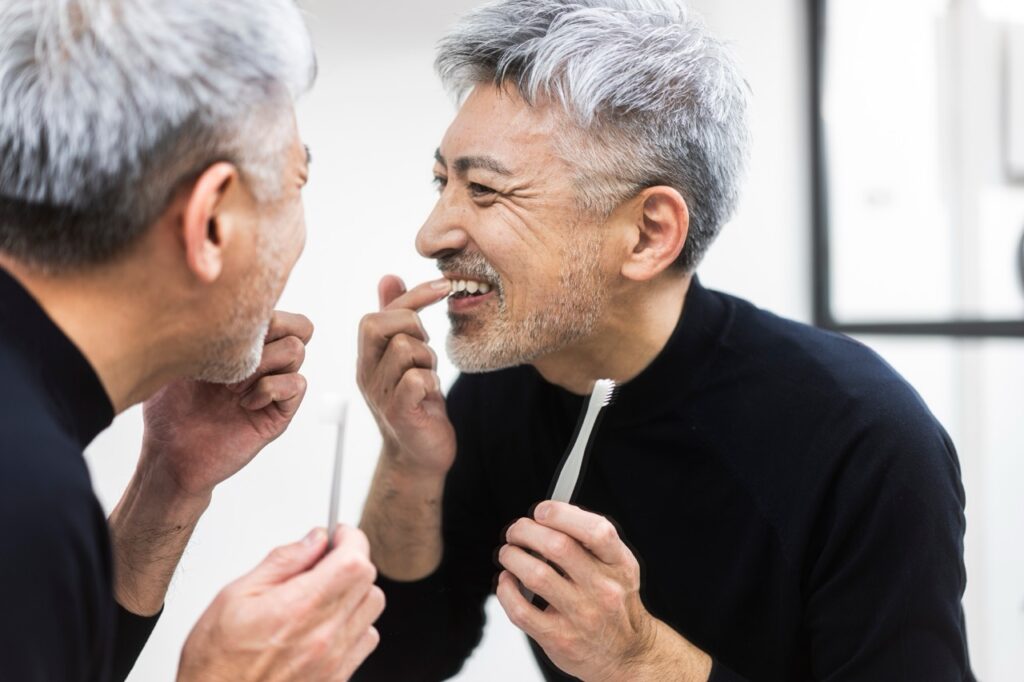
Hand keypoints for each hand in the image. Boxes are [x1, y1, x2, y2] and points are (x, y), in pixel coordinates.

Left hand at [141, 311, 313, 499]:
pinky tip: (243, 403)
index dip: (261, 309)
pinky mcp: (279, 412)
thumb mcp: (177, 357)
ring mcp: (272, 385)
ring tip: (234, 384)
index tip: (229, 323)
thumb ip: (201, 327)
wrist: (170, 455)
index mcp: (242, 343)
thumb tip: (210, 295)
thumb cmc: (168, 409)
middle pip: (298, 325)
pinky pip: (297, 384)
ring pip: (297, 350)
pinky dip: (271, 389)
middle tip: (240, 350)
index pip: (275, 309)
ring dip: (266, 362)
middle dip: (271, 331)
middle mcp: (263, 361)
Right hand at [178, 526, 384, 681]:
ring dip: (354, 591)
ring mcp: (334, 659)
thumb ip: (282, 561)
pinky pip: (366, 639)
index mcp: (299, 608)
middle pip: (368, 580)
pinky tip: (327, 622)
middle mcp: (324, 635)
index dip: (351, 538)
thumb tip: (313, 540)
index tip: (338, 534)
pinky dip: (355, 623)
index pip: (354, 560)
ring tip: (324, 593)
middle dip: (351, 560)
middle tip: (325, 560)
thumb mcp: (235, 595)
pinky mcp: (338, 677)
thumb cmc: (217, 660)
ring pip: (371, 608)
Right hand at [357, 275, 452, 476]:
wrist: (420, 455)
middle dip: (414, 325)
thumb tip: (388, 277)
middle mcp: (367, 373)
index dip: (412, 295)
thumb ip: (396, 318)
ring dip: (427, 357)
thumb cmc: (417, 401)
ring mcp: (380, 394)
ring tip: (428, 376)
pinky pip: (415, 379)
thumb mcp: (407, 356)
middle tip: (427, 347)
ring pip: (404, 348)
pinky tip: (432, 394)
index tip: (443, 287)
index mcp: (368, 357)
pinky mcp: (399, 414)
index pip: (379, 314)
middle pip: (380, 324)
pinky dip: (430, 381)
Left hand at [496, 502, 710, 681]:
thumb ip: (591, 540)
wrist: (627, 654)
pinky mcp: (559, 638)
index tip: (541, 511)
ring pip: (535, 575)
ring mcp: (581, 615)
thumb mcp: (619, 567)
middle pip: (557, 546)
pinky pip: (521, 610)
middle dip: (525, 531)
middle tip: (516, 532)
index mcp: (619, 565)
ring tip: (509, 554)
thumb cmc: (615, 604)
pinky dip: (506, 590)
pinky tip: (508, 582)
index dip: (561, 514)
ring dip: (512, 557)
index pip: (596, 530)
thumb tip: (552, 513)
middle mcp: (603, 589)